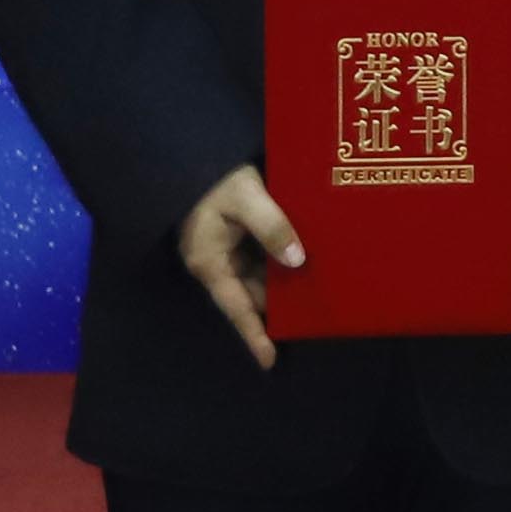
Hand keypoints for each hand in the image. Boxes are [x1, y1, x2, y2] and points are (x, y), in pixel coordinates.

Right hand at [175, 166, 306, 373]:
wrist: (193, 149)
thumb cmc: (215, 176)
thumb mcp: (246, 197)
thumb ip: (272, 227)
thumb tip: (298, 261)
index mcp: (210, 262)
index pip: (236, 308)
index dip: (254, 335)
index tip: (270, 362)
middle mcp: (215, 262)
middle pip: (251, 294)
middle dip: (279, 305)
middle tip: (315, 316)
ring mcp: (222, 248)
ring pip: (258, 275)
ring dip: (282, 280)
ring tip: (317, 290)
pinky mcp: (231, 234)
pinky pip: (258, 256)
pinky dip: (279, 259)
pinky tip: (302, 259)